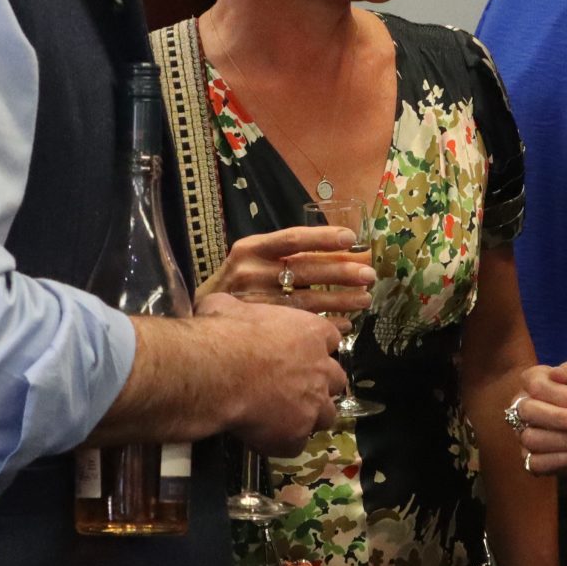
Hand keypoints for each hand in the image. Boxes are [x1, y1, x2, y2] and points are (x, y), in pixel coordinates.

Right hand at [194, 292, 346, 454]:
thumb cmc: (223, 332)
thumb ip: (237, 311)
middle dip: (319, 386)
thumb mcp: (227, 307)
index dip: (315, 350)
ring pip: (326, 416)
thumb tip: (222, 309)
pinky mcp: (297, 434)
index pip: (331, 340)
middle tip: (293, 390)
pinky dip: (282, 442)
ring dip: (309, 417)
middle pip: (336, 381)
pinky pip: (296, 443)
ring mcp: (314, 404)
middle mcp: (322, 369)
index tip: (299, 355)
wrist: (217, 372)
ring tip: (282, 419)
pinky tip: (262, 438)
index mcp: (312, 332)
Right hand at [195, 226, 372, 315]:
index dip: (323, 237)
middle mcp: (250, 272)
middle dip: (341, 272)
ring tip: (364, 300)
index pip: (293, 239)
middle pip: (304, 270)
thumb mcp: (252, 261)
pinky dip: (325, 325)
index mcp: (251, 248)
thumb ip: (285, 256)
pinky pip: (300, 325)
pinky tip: (345, 325)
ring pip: (306, 301)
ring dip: (340, 300)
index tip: (351, 239)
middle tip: (368, 275)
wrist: (198, 321)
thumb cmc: (235, 287)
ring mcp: (254, 302)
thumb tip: (343, 251)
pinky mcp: (259, 328)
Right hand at [510, 360, 566, 476]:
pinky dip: (561, 459)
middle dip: (561, 419)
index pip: (536, 385)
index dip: (561, 395)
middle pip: (529, 411)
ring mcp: (523, 434)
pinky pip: (536, 463)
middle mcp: (523, 406)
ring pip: (532, 438)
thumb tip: (556, 373)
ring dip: (566, 440)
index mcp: (534, 380)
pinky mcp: (530, 460)